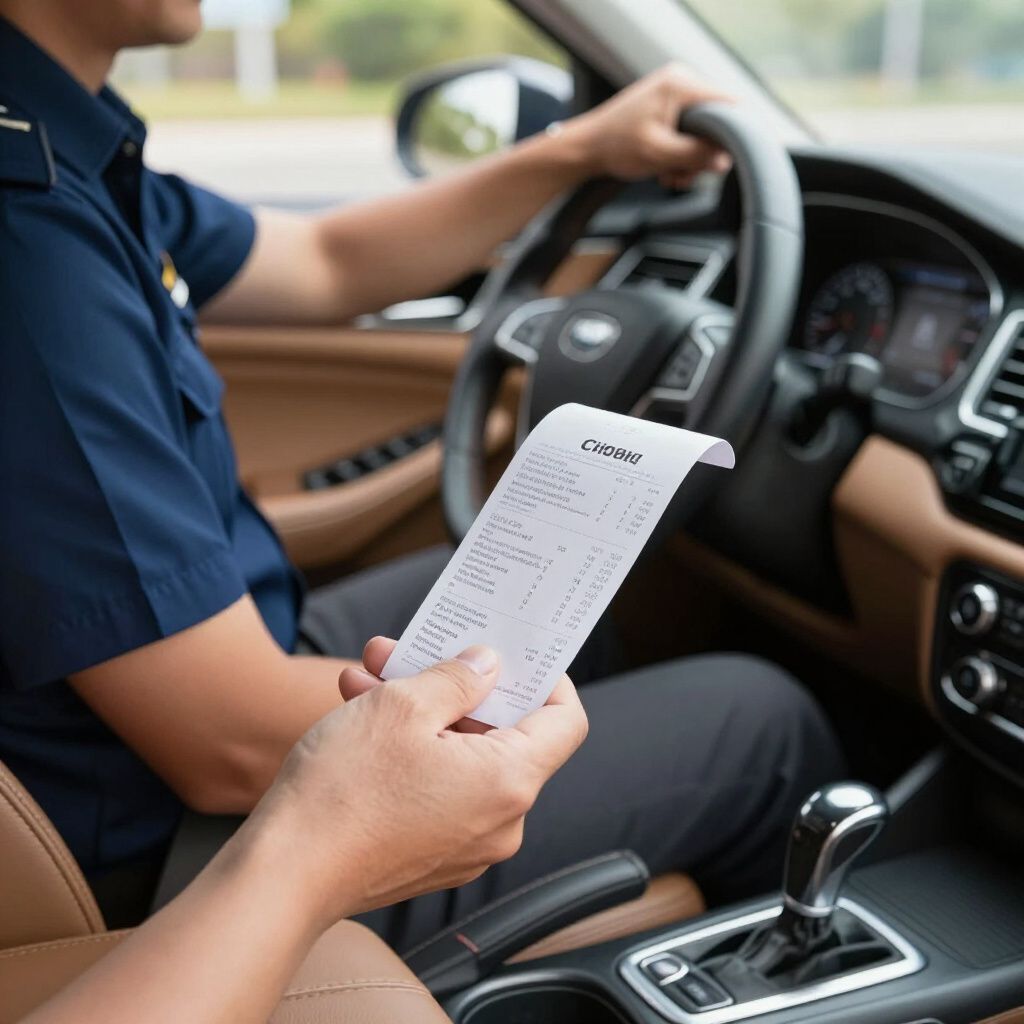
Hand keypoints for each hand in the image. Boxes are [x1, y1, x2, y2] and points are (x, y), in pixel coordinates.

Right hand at [247, 645, 586, 924]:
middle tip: (416, 649)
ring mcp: (467, 843)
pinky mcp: (432, 854)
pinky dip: (412, 749)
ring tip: (370, 676)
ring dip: (421, 710)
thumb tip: (488, 665)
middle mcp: (501, 821)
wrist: (282, 876)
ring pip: (461, 755)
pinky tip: (363, 715)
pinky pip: (439, 787)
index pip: (565, 720)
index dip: (546, 677)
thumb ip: (458, 677)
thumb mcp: (402, 706)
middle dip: (456, 683)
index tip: (515, 651)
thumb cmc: (344, 790)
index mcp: (509, 781)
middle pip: (502, 732)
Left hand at [564, 63, 730, 188]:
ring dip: (689, 159)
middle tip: (682, 174)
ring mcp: (674, 93)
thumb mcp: (659, 154)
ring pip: (702, 132)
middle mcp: (681, 81)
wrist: (587, 147)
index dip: (731, 134)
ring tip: (668, 174)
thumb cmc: (615, 146)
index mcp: (681, 84)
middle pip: (716, 122)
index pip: (729, 104)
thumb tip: (725, 160)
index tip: (718, 160)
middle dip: (701, 154)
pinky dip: (679, 154)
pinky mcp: (667, 107)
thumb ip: (694, 156)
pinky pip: (687, 132)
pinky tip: (664, 168)